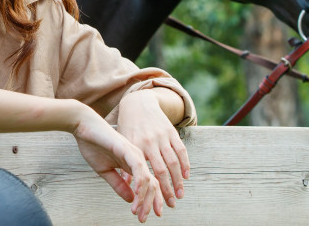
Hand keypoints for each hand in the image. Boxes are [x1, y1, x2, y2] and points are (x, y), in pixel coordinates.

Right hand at [70, 105, 159, 221]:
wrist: (83, 126)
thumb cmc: (93, 145)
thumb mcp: (105, 171)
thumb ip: (119, 184)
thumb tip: (131, 199)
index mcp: (133, 164)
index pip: (148, 185)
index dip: (149, 201)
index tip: (144, 216)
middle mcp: (138, 159)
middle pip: (153, 185)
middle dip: (150, 203)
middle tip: (143, 218)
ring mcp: (134, 154)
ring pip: (148, 180)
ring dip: (144, 198)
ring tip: (137, 211)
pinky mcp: (128, 150)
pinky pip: (139, 170)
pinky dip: (140, 185)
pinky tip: (136, 196)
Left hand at [117, 89, 189, 212]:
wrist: (138, 103)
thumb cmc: (128, 128)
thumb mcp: (123, 144)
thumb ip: (124, 164)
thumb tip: (128, 187)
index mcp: (135, 146)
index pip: (144, 173)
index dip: (150, 189)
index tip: (153, 203)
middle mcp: (149, 142)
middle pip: (161, 171)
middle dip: (167, 190)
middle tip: (171, 204)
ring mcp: (161, 136)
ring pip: (173, 162)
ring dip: (178, 181)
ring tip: (180, 195)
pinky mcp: (171, 131)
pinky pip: (181, 150)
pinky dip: (185, 164)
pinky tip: (186, 176)